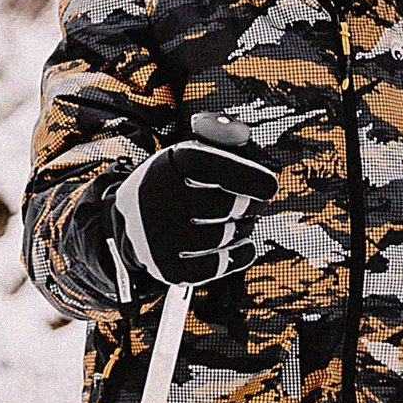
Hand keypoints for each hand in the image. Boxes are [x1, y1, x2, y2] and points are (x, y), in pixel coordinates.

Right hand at [118, 136, 276, 286]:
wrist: (132, 223)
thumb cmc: (173, 185)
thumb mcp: (190, 154)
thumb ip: (220, 136)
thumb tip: (241, 135)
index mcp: (168, 165)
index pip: (213, 167)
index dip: (248, 177)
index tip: (270, 186)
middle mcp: (159, 200)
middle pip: (225, 206)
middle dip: (247, 205)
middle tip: (250, 205)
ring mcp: (160, 237)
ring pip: (222, 236)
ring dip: (241, 229)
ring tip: (238, 222)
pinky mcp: (167, 267)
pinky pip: (216, 266)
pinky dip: (237, 256)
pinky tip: (238, 245)